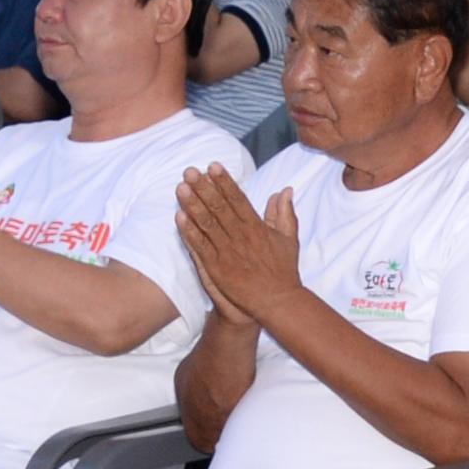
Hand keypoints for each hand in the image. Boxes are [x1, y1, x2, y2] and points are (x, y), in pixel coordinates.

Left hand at [176, 166, 304, 327]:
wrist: (276, 302)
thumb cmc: (283, 271)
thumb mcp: (289, 239)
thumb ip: (284, 213)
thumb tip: (284, 189)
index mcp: (256, 227)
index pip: (237, 199)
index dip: (224, 182)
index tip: (213, 166)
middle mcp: (240, 237)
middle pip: (218, 207)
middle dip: (203, 188)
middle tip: (189, 171)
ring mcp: (227, 252)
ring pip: (206, 224)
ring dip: (192, 205)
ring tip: (180, 188)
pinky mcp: (217, 268)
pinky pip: (200, 246)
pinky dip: (189, 232)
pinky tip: (179, 216)